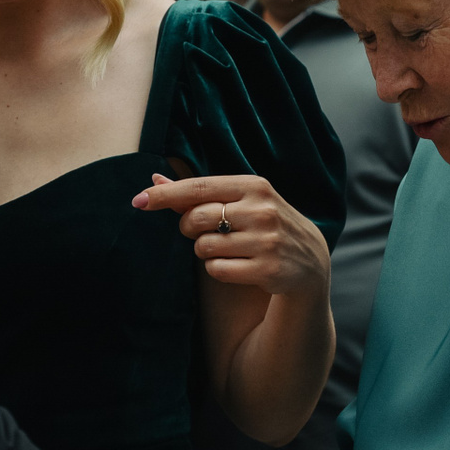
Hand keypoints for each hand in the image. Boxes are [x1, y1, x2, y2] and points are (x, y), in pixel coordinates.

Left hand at [133, 174, 328, 297]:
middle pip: (197, 218)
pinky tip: (237, 266)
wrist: (310, 260)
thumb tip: (155, 179)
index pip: (199, 187)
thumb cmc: (265, 224)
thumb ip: (198, 192)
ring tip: (227, 249)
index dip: (166, 195)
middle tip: (202, 231)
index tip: (138, 200)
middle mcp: (262, 210)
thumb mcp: (241, 201)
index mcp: (254, 186)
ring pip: (205, 247)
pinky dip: (218, 269)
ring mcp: (267, 240)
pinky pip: (217, 270)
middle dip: (189, 228)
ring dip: (205, 251)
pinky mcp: (268, 269)